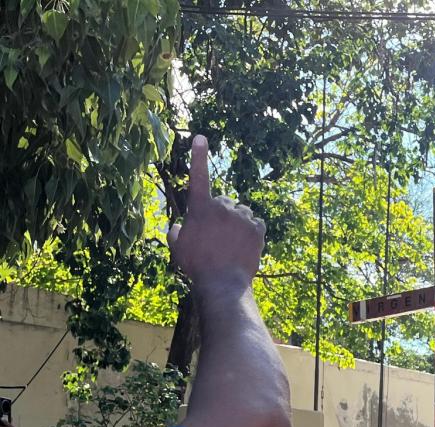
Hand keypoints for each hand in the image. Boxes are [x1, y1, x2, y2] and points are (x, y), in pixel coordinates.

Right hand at [169, 135, 265, 293]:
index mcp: (200, 207)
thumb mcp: (178, 248)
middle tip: (216, 237)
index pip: (198, 177)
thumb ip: (177, 233)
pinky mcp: (257, 227)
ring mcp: (242, 215)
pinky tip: (244, 245)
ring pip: (241, 213)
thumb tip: (179, 229)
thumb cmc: (196, 265)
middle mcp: (222, 206)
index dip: (198, 156)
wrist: (222, 282)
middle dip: (221, 214)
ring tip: (231, 244)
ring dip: (237, 223)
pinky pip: (255, 223)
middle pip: (223, 202)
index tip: (200, 137)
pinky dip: (251, 232)